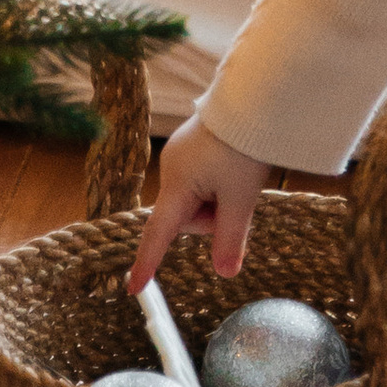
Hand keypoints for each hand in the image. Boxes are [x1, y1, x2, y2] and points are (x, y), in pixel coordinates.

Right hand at [124, 118, 270, 294]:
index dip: (148, 263)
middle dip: (212, 218)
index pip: (158, 233)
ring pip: (197, 200)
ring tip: (238, 178)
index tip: (134, 289)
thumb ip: (231, 238)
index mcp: (177, 184)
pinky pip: (202, 182)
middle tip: (237, 199)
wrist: (252, 98)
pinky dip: (218, 186)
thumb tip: (225, 274)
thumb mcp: (241, 197)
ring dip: (218, 201)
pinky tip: (234, 168)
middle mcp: (171, 170)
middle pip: (186, 218)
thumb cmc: (243, 145)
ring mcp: (181, 156)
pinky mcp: (192, 147)